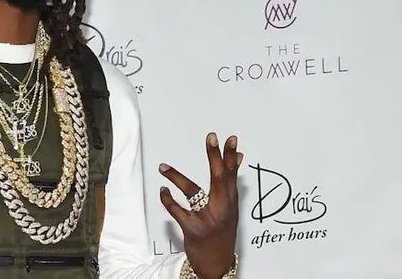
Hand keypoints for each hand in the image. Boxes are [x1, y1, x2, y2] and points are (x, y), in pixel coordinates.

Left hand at [159, 133, 241, 278]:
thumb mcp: (231, 208)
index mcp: (231, 202)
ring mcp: (208, 219)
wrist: (216, 264)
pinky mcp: (193, 229)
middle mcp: (222, 209)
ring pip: (193, 192)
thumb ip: (231, 183)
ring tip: (163, 167)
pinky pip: (177, 210)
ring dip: (176, 177)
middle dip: (215, 156)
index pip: (232, 175)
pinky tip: (163, 190)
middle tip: (211, 137)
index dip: (230, 156)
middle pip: (219, 178)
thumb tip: (238, 156)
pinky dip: (167, 199)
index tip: (230, 139)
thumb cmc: (221, 232)